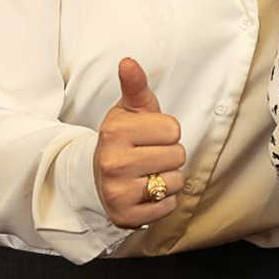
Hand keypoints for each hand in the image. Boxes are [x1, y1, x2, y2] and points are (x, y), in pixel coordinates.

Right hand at [92, 57, 186, 228]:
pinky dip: (163, 202)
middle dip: (170, 155)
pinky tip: (145, 193)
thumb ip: (135, 84)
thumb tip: (128, 61)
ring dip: (168, 179)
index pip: (174, 129)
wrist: (100, 175)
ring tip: (147, 174)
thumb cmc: (125, 137)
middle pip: (178, 156)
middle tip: (148, 155)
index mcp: (115, 131)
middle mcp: (113, 162)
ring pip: (175, 182)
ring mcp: (116, 192)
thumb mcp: (131, 109)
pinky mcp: (124, 216)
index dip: (167, 132)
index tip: (149, 135)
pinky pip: (168, 207)